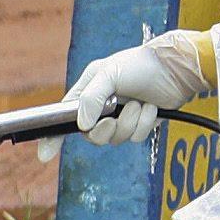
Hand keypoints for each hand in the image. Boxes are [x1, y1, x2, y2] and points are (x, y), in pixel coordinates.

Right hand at [63, 30, 213, 144]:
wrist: (175, 69)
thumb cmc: (140, 64)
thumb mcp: (109, 74)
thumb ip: (91, 98)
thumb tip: (81, 125)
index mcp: (87, 92)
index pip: (64, 118)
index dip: (53, 137)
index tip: (45, 155)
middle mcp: (101, 107)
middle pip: (92, 135)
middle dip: (106, 129)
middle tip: (114, 117)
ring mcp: (120, 117)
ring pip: (116, 138)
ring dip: (130, 122)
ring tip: (140, 104)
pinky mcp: (139, 124)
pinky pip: (135, 137)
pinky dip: (145, 123)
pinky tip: (152, 107)